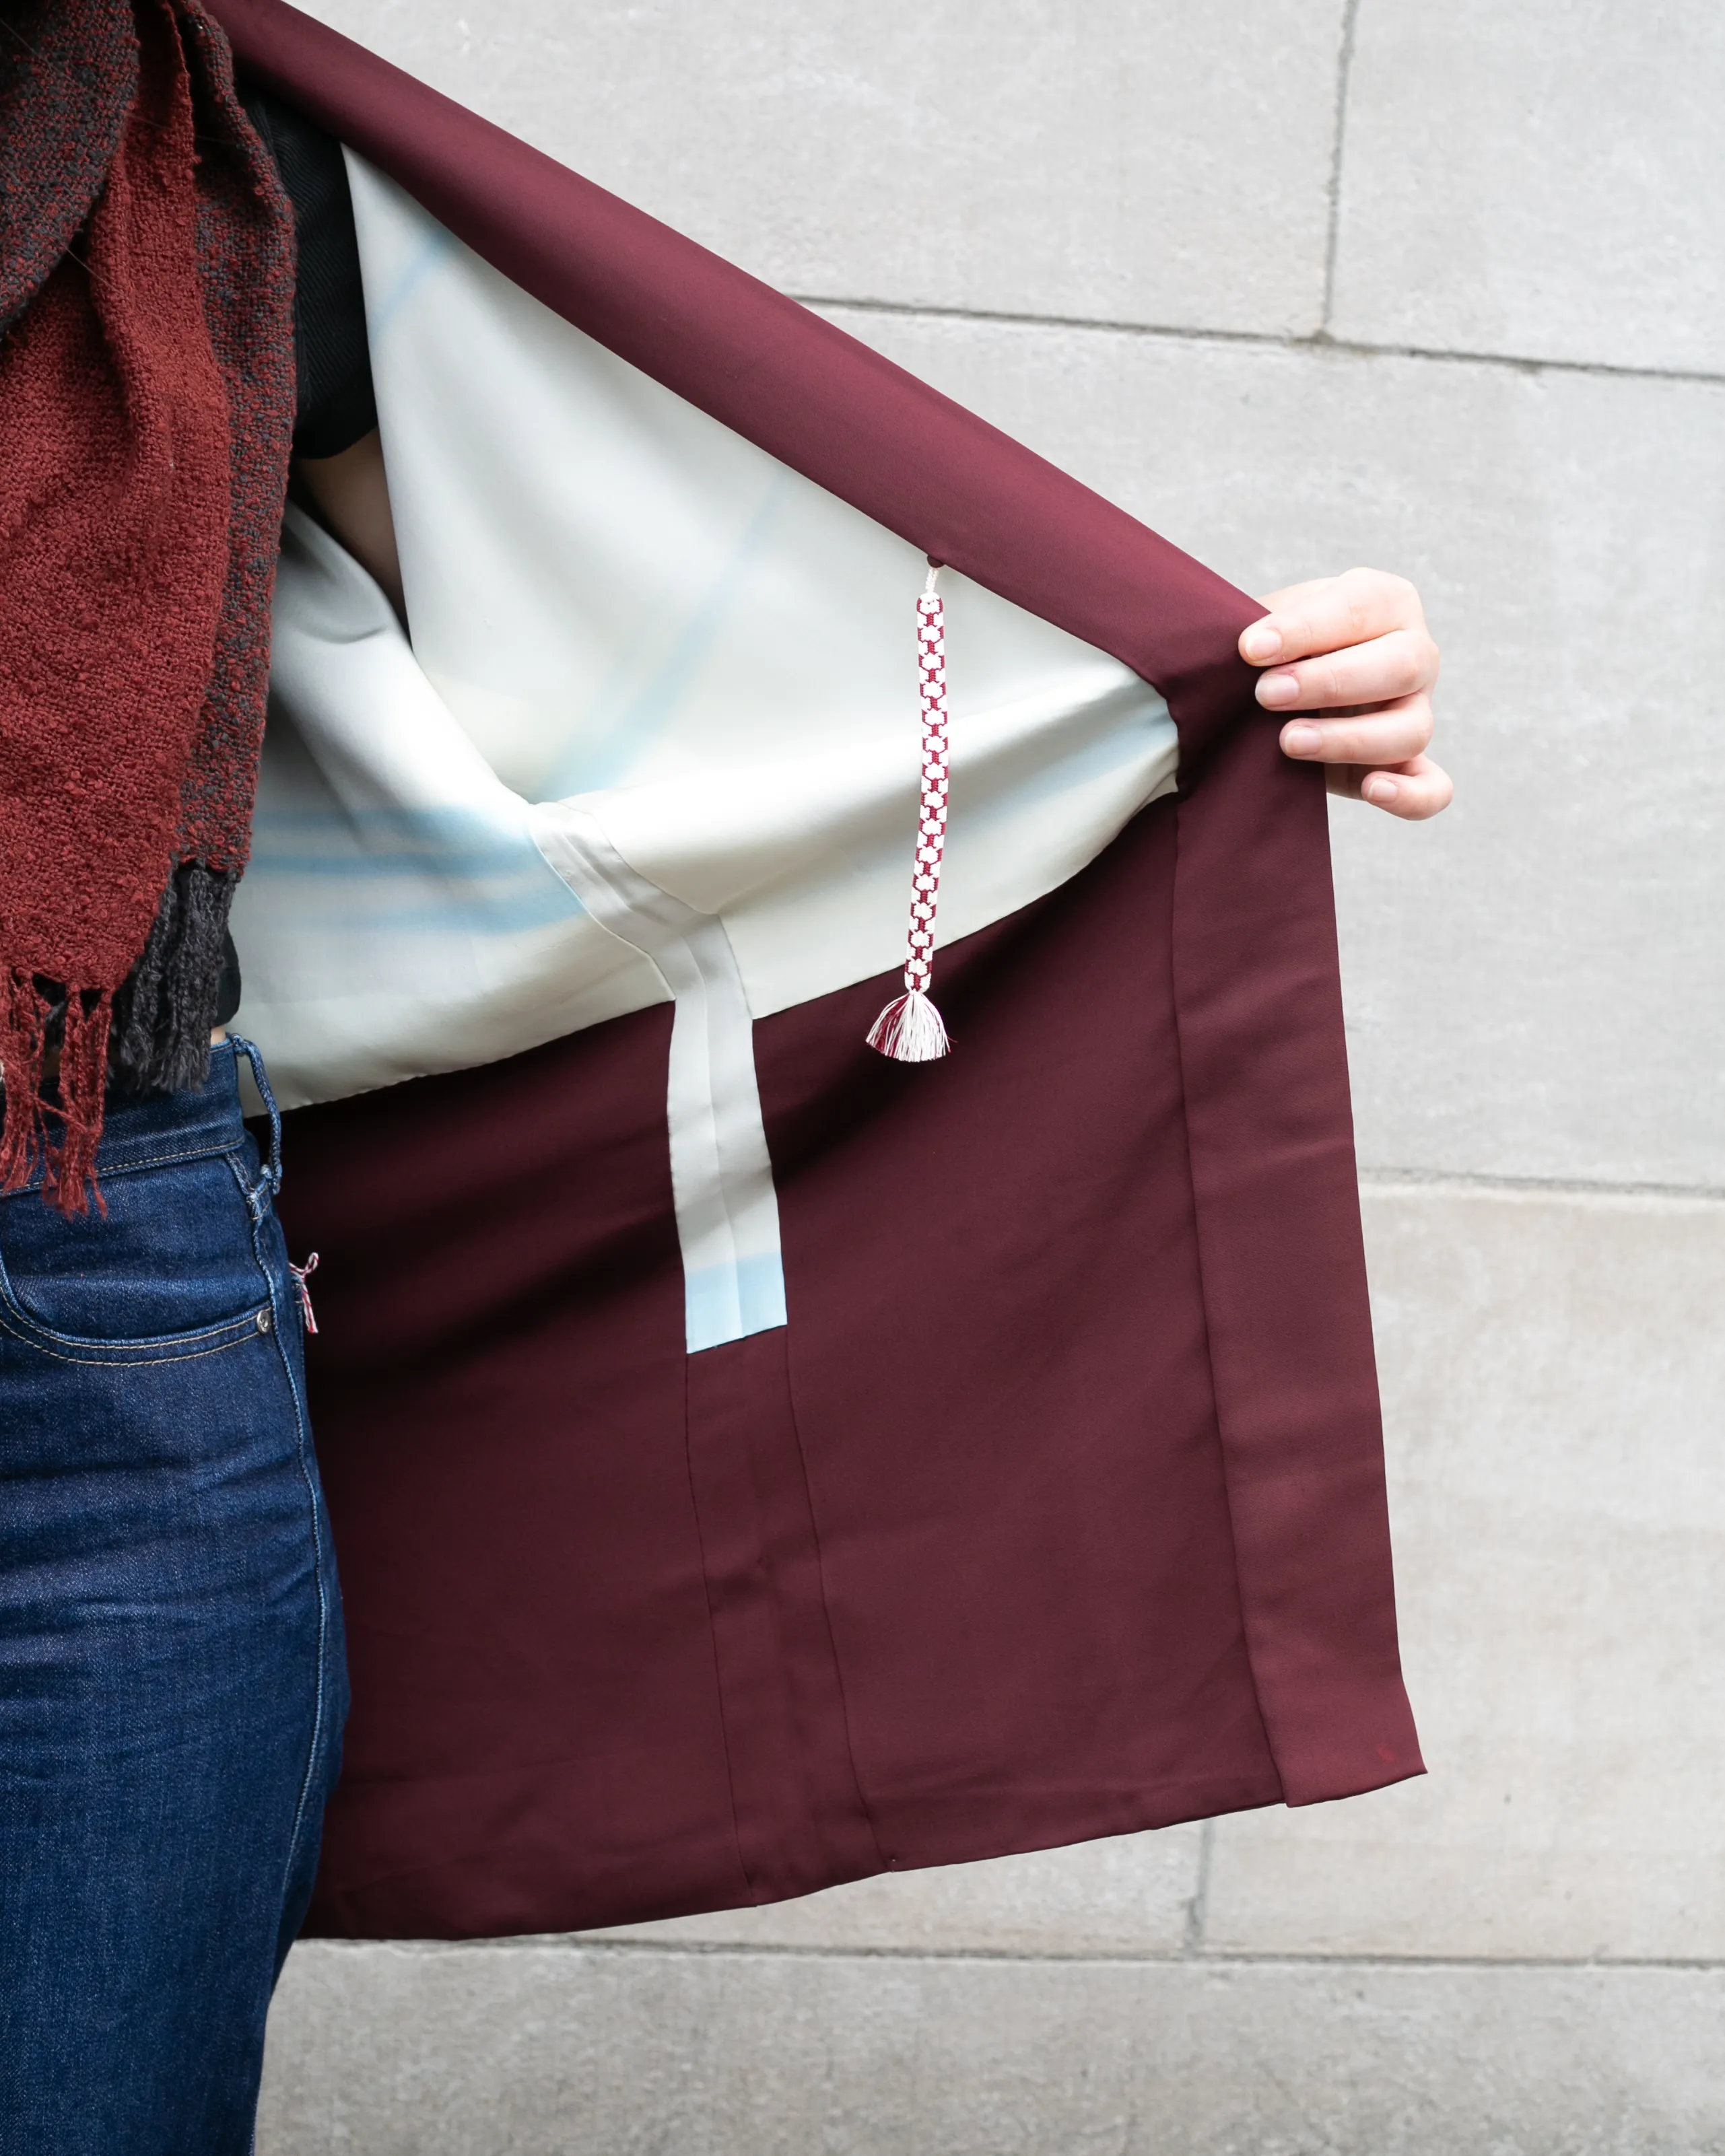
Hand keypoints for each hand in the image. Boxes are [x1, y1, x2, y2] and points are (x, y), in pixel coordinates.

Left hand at [1238, 568, 1450, 819]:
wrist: (1269, 688)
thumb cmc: (1272, 647)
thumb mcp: (1268, 623)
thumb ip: (1265, 631)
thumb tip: (1248, 649)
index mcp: (1386, 603)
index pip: (1359, 609)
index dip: (1305, 629)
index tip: (1250, 649)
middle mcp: (1414, 654)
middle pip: (1400, 667)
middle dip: (1329, 683)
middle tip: (1266, 694)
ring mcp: (1416, 712)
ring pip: (1411, 730)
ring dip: (1349, 739)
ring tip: (1289, 741)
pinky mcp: (1405, 766)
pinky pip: (1432, 787)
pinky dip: (1411, 795)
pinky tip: (1373, 790)